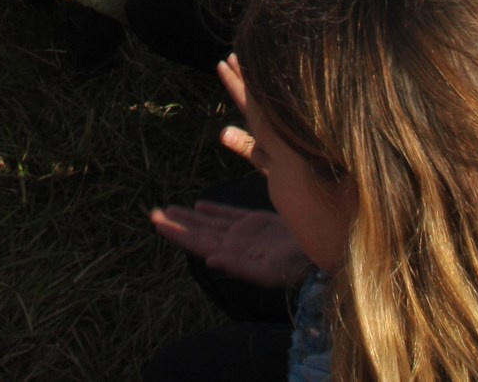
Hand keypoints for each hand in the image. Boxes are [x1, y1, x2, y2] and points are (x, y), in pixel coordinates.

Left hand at [149, 202, 314, 290]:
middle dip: (177, 223)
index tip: (156, 222)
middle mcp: (235, 244)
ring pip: (211, 223)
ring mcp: (246, 234)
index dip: (177, 233)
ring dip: (190, 216)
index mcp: (234, 254)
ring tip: (168, 208)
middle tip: (152, 213)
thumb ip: (239, 267)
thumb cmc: (299, 268)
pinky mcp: (259, 224)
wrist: (325, 254)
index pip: (198, 243)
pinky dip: (214, 211)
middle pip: (199, 233)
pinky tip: (200, 206)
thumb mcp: (269, 271)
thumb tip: (209, 261)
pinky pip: (230, 216)